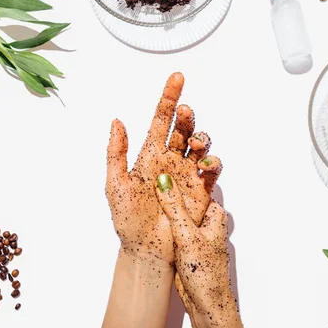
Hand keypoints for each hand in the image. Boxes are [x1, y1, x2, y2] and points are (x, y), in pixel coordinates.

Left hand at [106, 72, 222, 263]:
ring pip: (199, 145)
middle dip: (186, 116)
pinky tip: (205, 163)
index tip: (177, 78)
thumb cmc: (128, 219)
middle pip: (183, 128)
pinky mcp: (200, 189)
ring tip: (195, 142)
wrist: (146, 249)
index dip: (168, 98)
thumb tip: (117, 121)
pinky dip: (212, 162)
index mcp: (149, 155)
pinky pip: (211, 170)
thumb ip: (116, 153)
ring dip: (200, 137)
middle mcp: (170, 160)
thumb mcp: (115, 184)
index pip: (161, 120)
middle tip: (184, 112)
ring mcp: (186, 174)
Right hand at [155, 174, 245, 327]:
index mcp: (213, 212)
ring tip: (149, 181)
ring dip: (166, 195)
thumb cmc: (205, 272)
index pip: (201, 180)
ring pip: (178, 203)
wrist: (205, 301)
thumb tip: (164, 180)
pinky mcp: (184, 238)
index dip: (188, 165)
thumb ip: (174, 207)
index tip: (172, 153)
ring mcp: (194, 227)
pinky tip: (150, 206)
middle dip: (174, 178)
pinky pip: (172, 218)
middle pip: (188, 189)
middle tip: (156, 165)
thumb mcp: (187, 236)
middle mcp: (205, 217)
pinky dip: (162, 212)